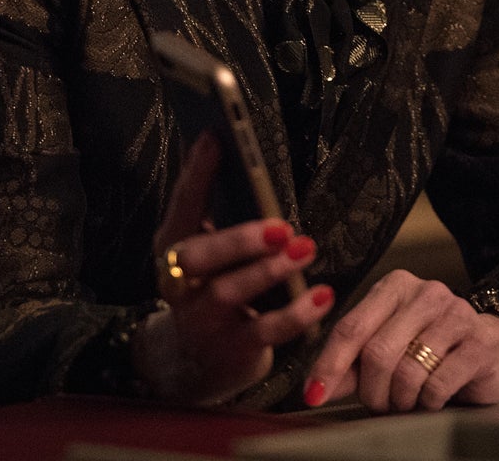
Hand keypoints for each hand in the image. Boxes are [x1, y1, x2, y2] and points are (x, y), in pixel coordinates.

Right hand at [133, 133, 334, 404]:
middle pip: (198, 256)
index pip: (182, 204)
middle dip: (237, 239)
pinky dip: (296, 314)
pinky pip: (265, 331)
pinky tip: (323, 295)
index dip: (196, 172)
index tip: (216, 136)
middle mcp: (181, 283)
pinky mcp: (232, 349)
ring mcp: (203, 319)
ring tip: (305, 249)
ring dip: (269, 270)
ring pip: (229, 292)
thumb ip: (217, 207)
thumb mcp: (207, 249)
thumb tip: (230, 142)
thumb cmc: (211, 285)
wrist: (193, 362)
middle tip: (280, 225)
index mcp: (175, 246)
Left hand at [303, 269, 498, 411]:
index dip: (329, 365)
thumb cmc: (433, 350)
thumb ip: (351, 366)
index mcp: (396, 286)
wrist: (495, 349)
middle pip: (377, 352)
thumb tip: (315, 388)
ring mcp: (457, 314)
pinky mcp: (481, 342)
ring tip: (407, 402)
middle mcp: (427, 292)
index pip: (351, 327)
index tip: (314, 396)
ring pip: (408, 371)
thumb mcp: (389, 350)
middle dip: (372, 391)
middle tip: (379, 405)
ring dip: (401, 400)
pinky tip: (433, 399)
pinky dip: (427, 402)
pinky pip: (437, 385)